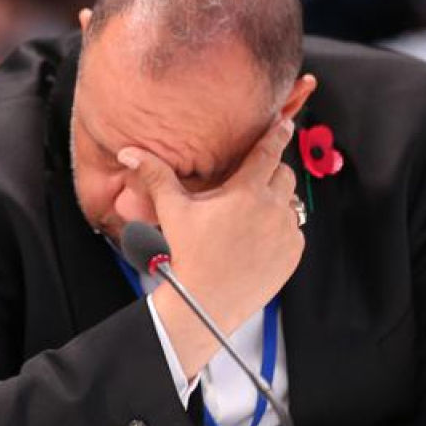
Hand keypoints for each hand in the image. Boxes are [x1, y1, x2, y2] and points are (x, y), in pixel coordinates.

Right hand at [120, 114, 307, 378]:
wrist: (205, 303)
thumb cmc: (188, 258)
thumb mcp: (172, 211)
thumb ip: (156, 175)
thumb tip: (131, 152)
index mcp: (246, 192)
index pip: (269, 151)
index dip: (277, 133)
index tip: (284, 122)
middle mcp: (272, 209)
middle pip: (284, 174)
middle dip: (270, 174)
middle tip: (248, 187)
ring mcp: (286, 232)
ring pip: (290, 202)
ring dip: (275, 202)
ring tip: (248, 218)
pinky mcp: (293, 253)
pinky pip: (294, 231)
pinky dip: (280, 229)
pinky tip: (256, 240)